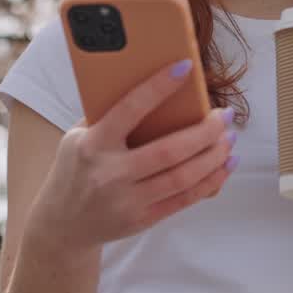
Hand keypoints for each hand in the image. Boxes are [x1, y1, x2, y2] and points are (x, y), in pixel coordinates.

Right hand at [28, 59, 237, 254]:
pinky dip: (209, 181)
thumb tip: (148, 84)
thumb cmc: (75, 169)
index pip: (130, 109)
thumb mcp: (76, 137)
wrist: (62, 224)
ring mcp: (127, 200)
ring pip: (182, 177)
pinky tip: (224, 165)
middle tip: (225, 116)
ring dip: (213, 156)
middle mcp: (111, 173)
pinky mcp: (142, 219)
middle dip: (205, 131)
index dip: (159, 87)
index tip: (185, 67)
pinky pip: (184, 199)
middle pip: (169, 150)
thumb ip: (106, 115)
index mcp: (93, 144)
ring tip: (230, 139)